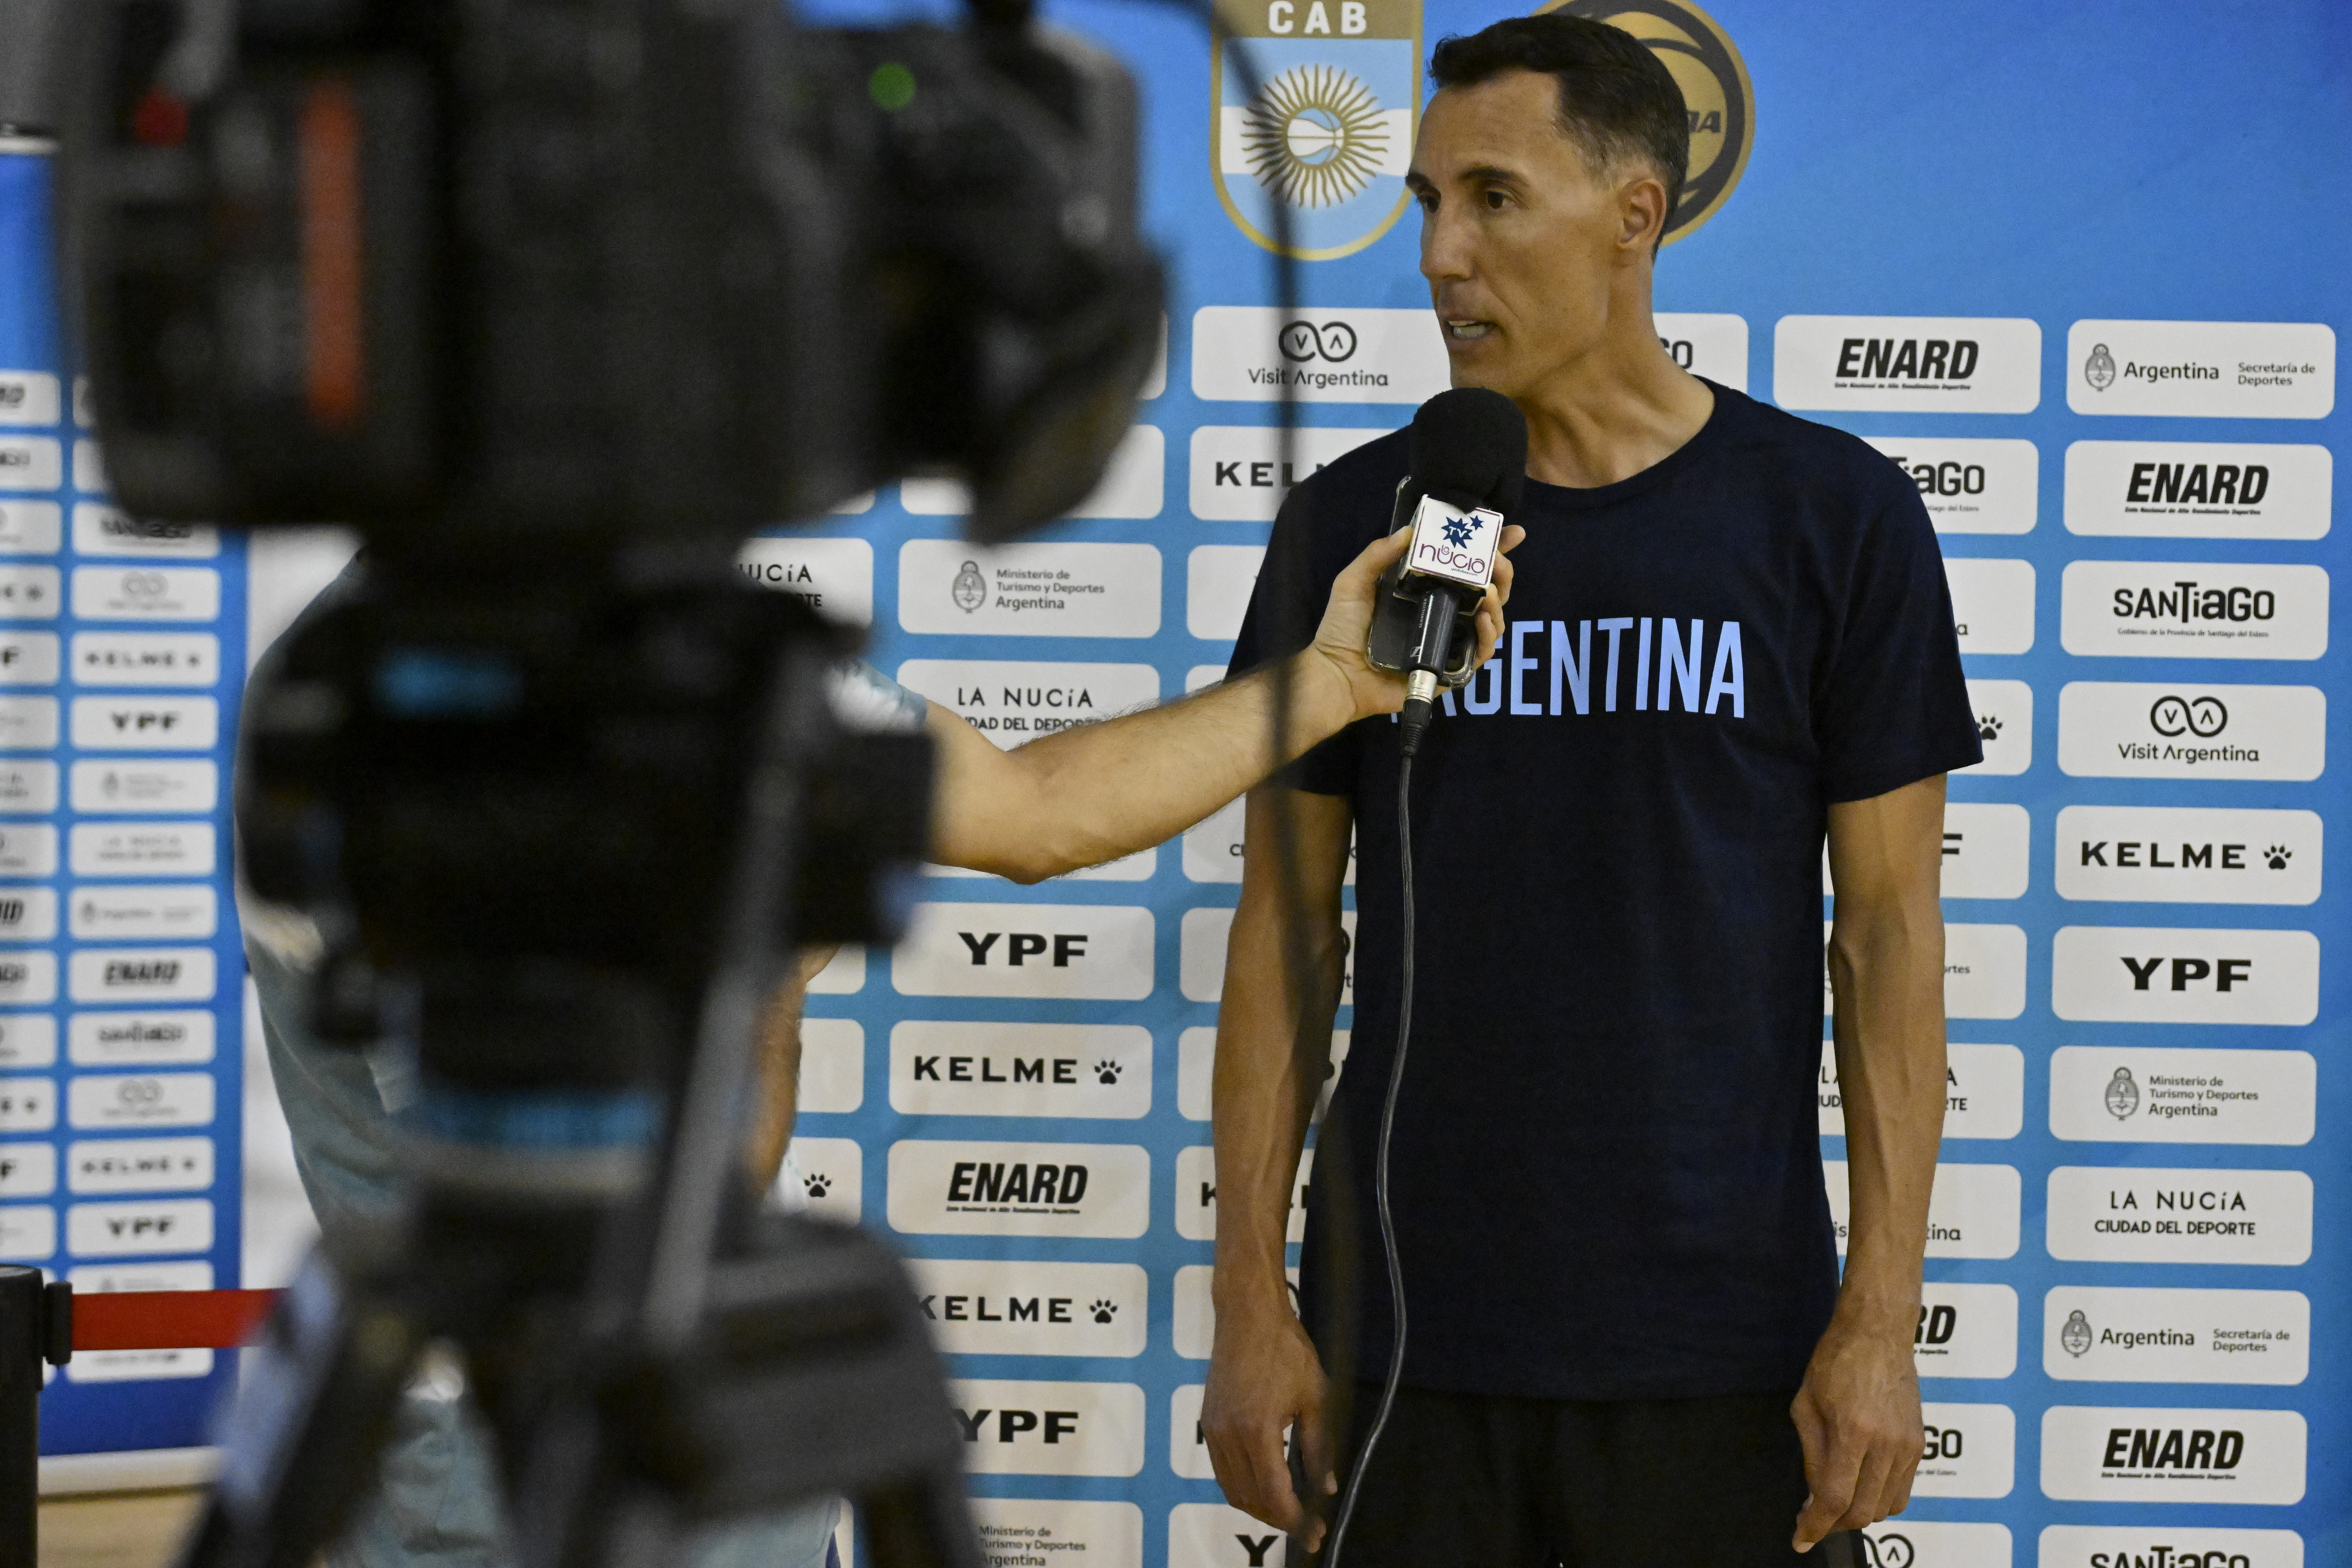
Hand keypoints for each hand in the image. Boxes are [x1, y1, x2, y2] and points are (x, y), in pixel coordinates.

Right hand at [1201, 1294, 1335, 1549]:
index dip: (1296, 1521)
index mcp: (1257, 1430)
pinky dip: (1242, 1486)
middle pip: (1250, 1500)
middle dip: (1279, 1520)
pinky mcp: (1207, 1421)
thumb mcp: (1315, 1398)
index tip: (1315, 1534)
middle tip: (1307, 1525)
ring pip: (1231, 1489)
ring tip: (1288, 1510)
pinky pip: (1221, 1470)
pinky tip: (1264, 1484)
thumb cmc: (1287, 1350)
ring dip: (1258, 1507)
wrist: (1248, 1315)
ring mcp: (1213, 1429)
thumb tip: (1328, 1488)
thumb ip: (1320, 1448)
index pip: (1274, 1495)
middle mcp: (1228, 1435)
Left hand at [1304, 523, 1524, 719]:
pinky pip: (1481, 652)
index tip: (1511, 532)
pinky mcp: (1449, 667)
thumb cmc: (1342, 630)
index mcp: (1423, 589)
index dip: (1491, 549)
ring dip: (1498, 602)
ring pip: (1491, 618)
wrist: (1337, 674)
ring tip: (1489, 593)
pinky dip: (1488, 635)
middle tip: (1498, 564)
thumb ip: (1378, 554)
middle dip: (1501, 572)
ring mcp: (1447, 639)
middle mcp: (1440, 612)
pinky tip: (1482, 619)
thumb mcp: (1354, 582)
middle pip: (1487, 589)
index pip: (1462, 566)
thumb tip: (1409, 530)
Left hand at [1790, 1309, 1925, 1550]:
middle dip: (1834, 1524)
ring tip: (1835, 1500)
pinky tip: (1859, 1485)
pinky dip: (1879, 1499)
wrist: (1878, 1334)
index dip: (1815, 1525)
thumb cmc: (1835, 1362)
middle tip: (1813, 1516)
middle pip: (1863, 1511)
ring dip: (1858, 1514)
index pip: (1834, 1498)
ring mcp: (1908, 1446)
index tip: (1800, 1539)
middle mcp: (1886, 1444)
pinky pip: (1902, 1491)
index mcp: (1852, 1431)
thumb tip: (1814, 1498)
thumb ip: (1811, 1456)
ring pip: (1885, 1507)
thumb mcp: (1805, 1406)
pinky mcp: (1919, 1445)